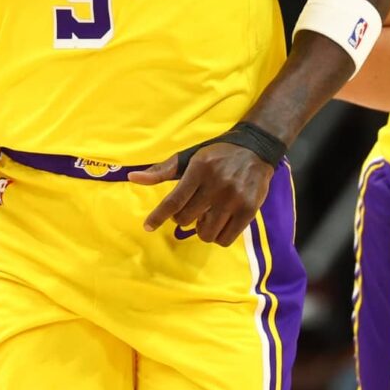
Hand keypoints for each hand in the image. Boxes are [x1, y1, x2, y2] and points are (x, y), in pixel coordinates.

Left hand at [129, 142, 274, 246]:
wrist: (256, 150)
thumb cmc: (218, 154)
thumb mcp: (190, 157)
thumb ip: (162, 170)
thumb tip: (133, 178)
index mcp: (200, 169)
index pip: (174, 200)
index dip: (158, 216)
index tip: (147, 226)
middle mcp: (216, 185)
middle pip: (186, 219)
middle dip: (183, 218)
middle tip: (192, 209)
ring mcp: (234, 199)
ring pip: (205, 233)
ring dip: (201, 229)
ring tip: (208, 216)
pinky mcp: (249, 211)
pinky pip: (225, 239)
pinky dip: (218, 236)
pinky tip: (220, 223)